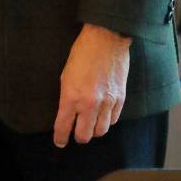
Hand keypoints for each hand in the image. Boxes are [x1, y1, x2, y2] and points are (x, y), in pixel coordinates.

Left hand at [53, 23, 130, 147]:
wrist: (106, 38)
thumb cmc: (82, 52)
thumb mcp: (66, 74)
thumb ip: (67, 96)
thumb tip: (68, 113)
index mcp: (71, 96)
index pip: (64, 126)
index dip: (60, 138)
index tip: (60, 142)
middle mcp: (89, 103)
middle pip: (84, 135)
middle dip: (78, 137)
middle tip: (76, 133)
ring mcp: (107, 102)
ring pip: (101, 131)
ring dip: (94, 131)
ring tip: (90, 125)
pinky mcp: (120, 99)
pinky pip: (113, 120)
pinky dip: (107, 121)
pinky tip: (103, 115)